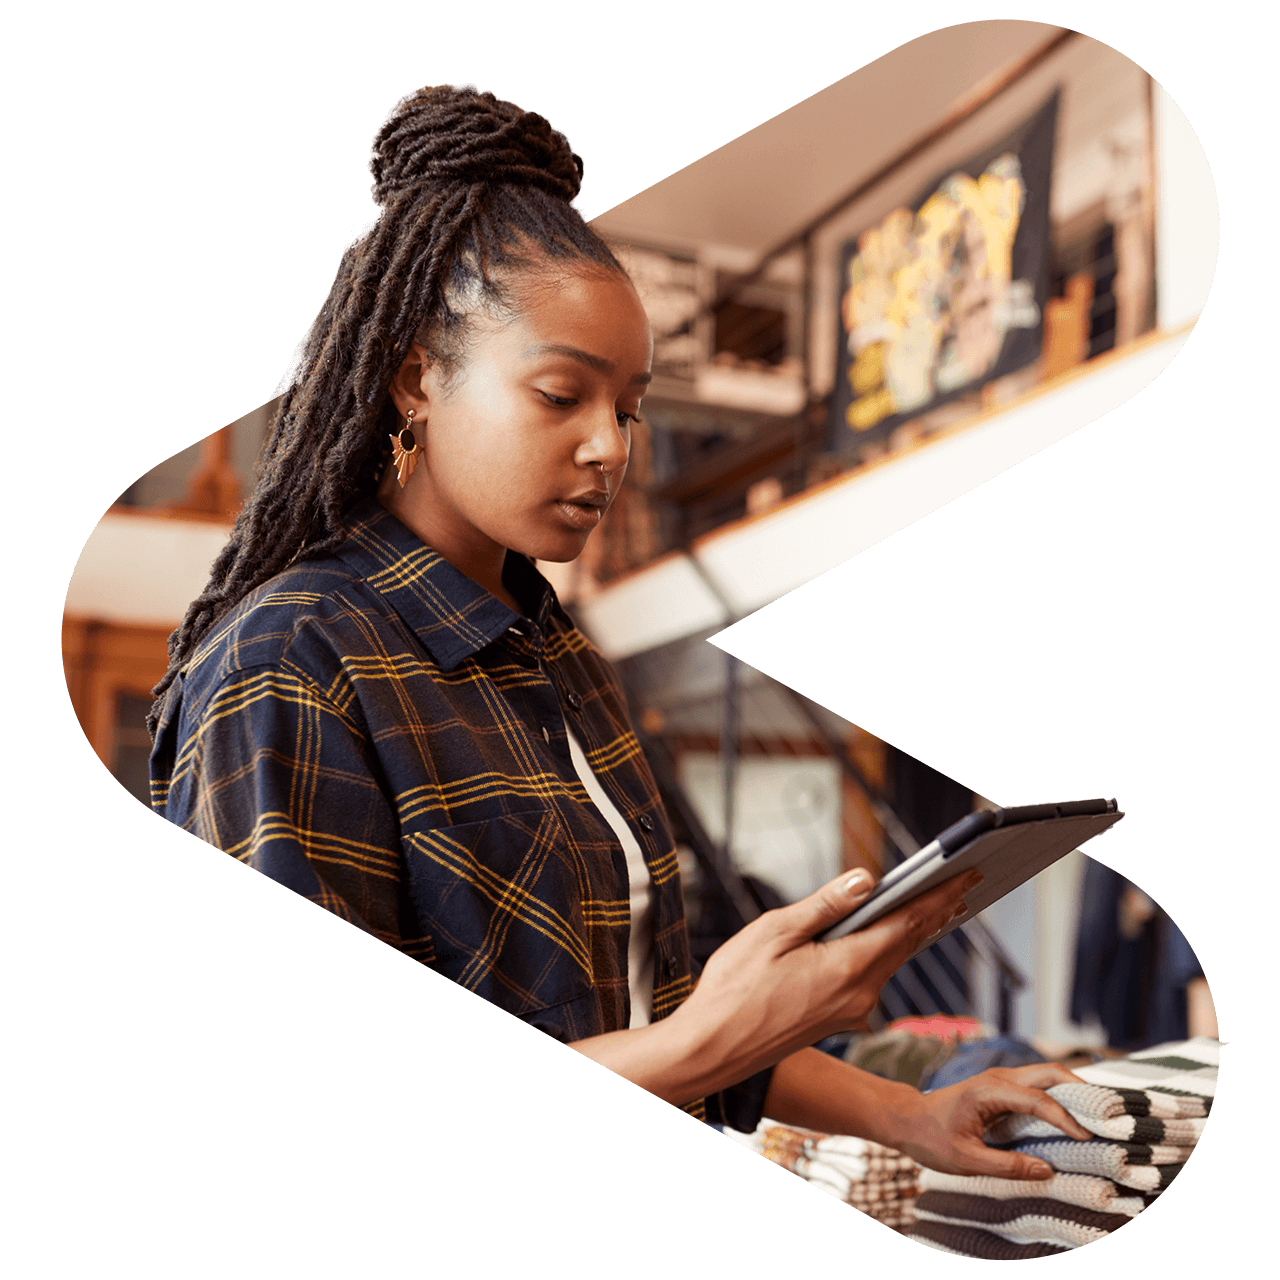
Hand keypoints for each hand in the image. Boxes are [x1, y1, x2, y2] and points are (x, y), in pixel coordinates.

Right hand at [667, 864, 983, 1093]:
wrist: (713, 1049)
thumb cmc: (733, 990)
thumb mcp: (774, 932)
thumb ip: (824, 906)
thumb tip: (865, 880)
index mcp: (846, 968)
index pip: (904, 925)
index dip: (935, 898)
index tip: (959, 879)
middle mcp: (858, 994)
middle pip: (906, 944)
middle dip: (934, 913)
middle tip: (959, 886)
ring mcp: (850, 1010)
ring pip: (891, 962)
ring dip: (911, 933)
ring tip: (931, 906)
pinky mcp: (838, 1018)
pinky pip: (873, 977)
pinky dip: (887, 951)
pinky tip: (886, 939)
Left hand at [891, 1063, 1094, 1179]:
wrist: (907, 1119)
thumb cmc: (931, 1138)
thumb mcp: (966, 1160)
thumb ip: (1006, 1166)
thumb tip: (1047, 1170)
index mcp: (988, 1090)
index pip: (1037, 1099)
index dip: (1065, 1117)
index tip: (1086, 1136)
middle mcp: (998, 1078)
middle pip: (1048, 1072)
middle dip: (1080, 1088)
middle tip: (1107, 1111)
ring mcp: (1001, 1080)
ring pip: (1045, 1075)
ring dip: (1072, 1089)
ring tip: (1099, 1112)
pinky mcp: (1002, 1088)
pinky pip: (1037, 1086)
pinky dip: (1059, 1095)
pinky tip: (1074, 1112)